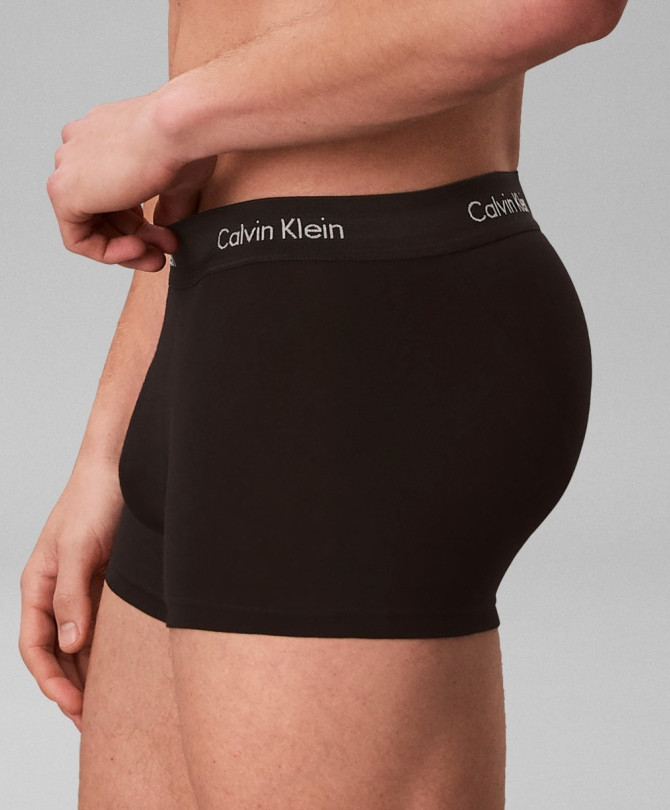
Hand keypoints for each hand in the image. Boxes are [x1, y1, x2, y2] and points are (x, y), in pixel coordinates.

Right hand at [19, 460, 124, 730]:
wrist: (123, 467)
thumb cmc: (93, 499)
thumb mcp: (77, 548)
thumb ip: (71, 596)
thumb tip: (69, 645)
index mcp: (38, 585)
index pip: (36, 646)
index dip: (51, 681)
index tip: (73, 707)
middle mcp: (57, 592)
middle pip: (58, 652)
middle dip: (70, 689)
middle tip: (93, 723)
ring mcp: (82, 588)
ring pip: (81, 643)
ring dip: (91, 674)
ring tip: (110, 707)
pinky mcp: (106, 583)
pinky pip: (103, 626)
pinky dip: (108, 650)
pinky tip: (124, 669)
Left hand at [47, 92, 216, 270]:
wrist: (178, 126)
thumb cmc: (182, 138)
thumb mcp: (177, 180)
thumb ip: (165, 205)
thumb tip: (166, 226)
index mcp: (101, 136)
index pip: (113, 191)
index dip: (141, 223)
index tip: (166, 234)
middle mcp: (80, 147)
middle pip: (102, 210)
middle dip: (137, 238)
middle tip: (163, 250)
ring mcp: (67, 167)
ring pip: (89, 225)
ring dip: (126, 248)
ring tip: (156, 255)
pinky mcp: (63, 191)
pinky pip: (77, 237)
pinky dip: (108, 252)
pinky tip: (137, 249)